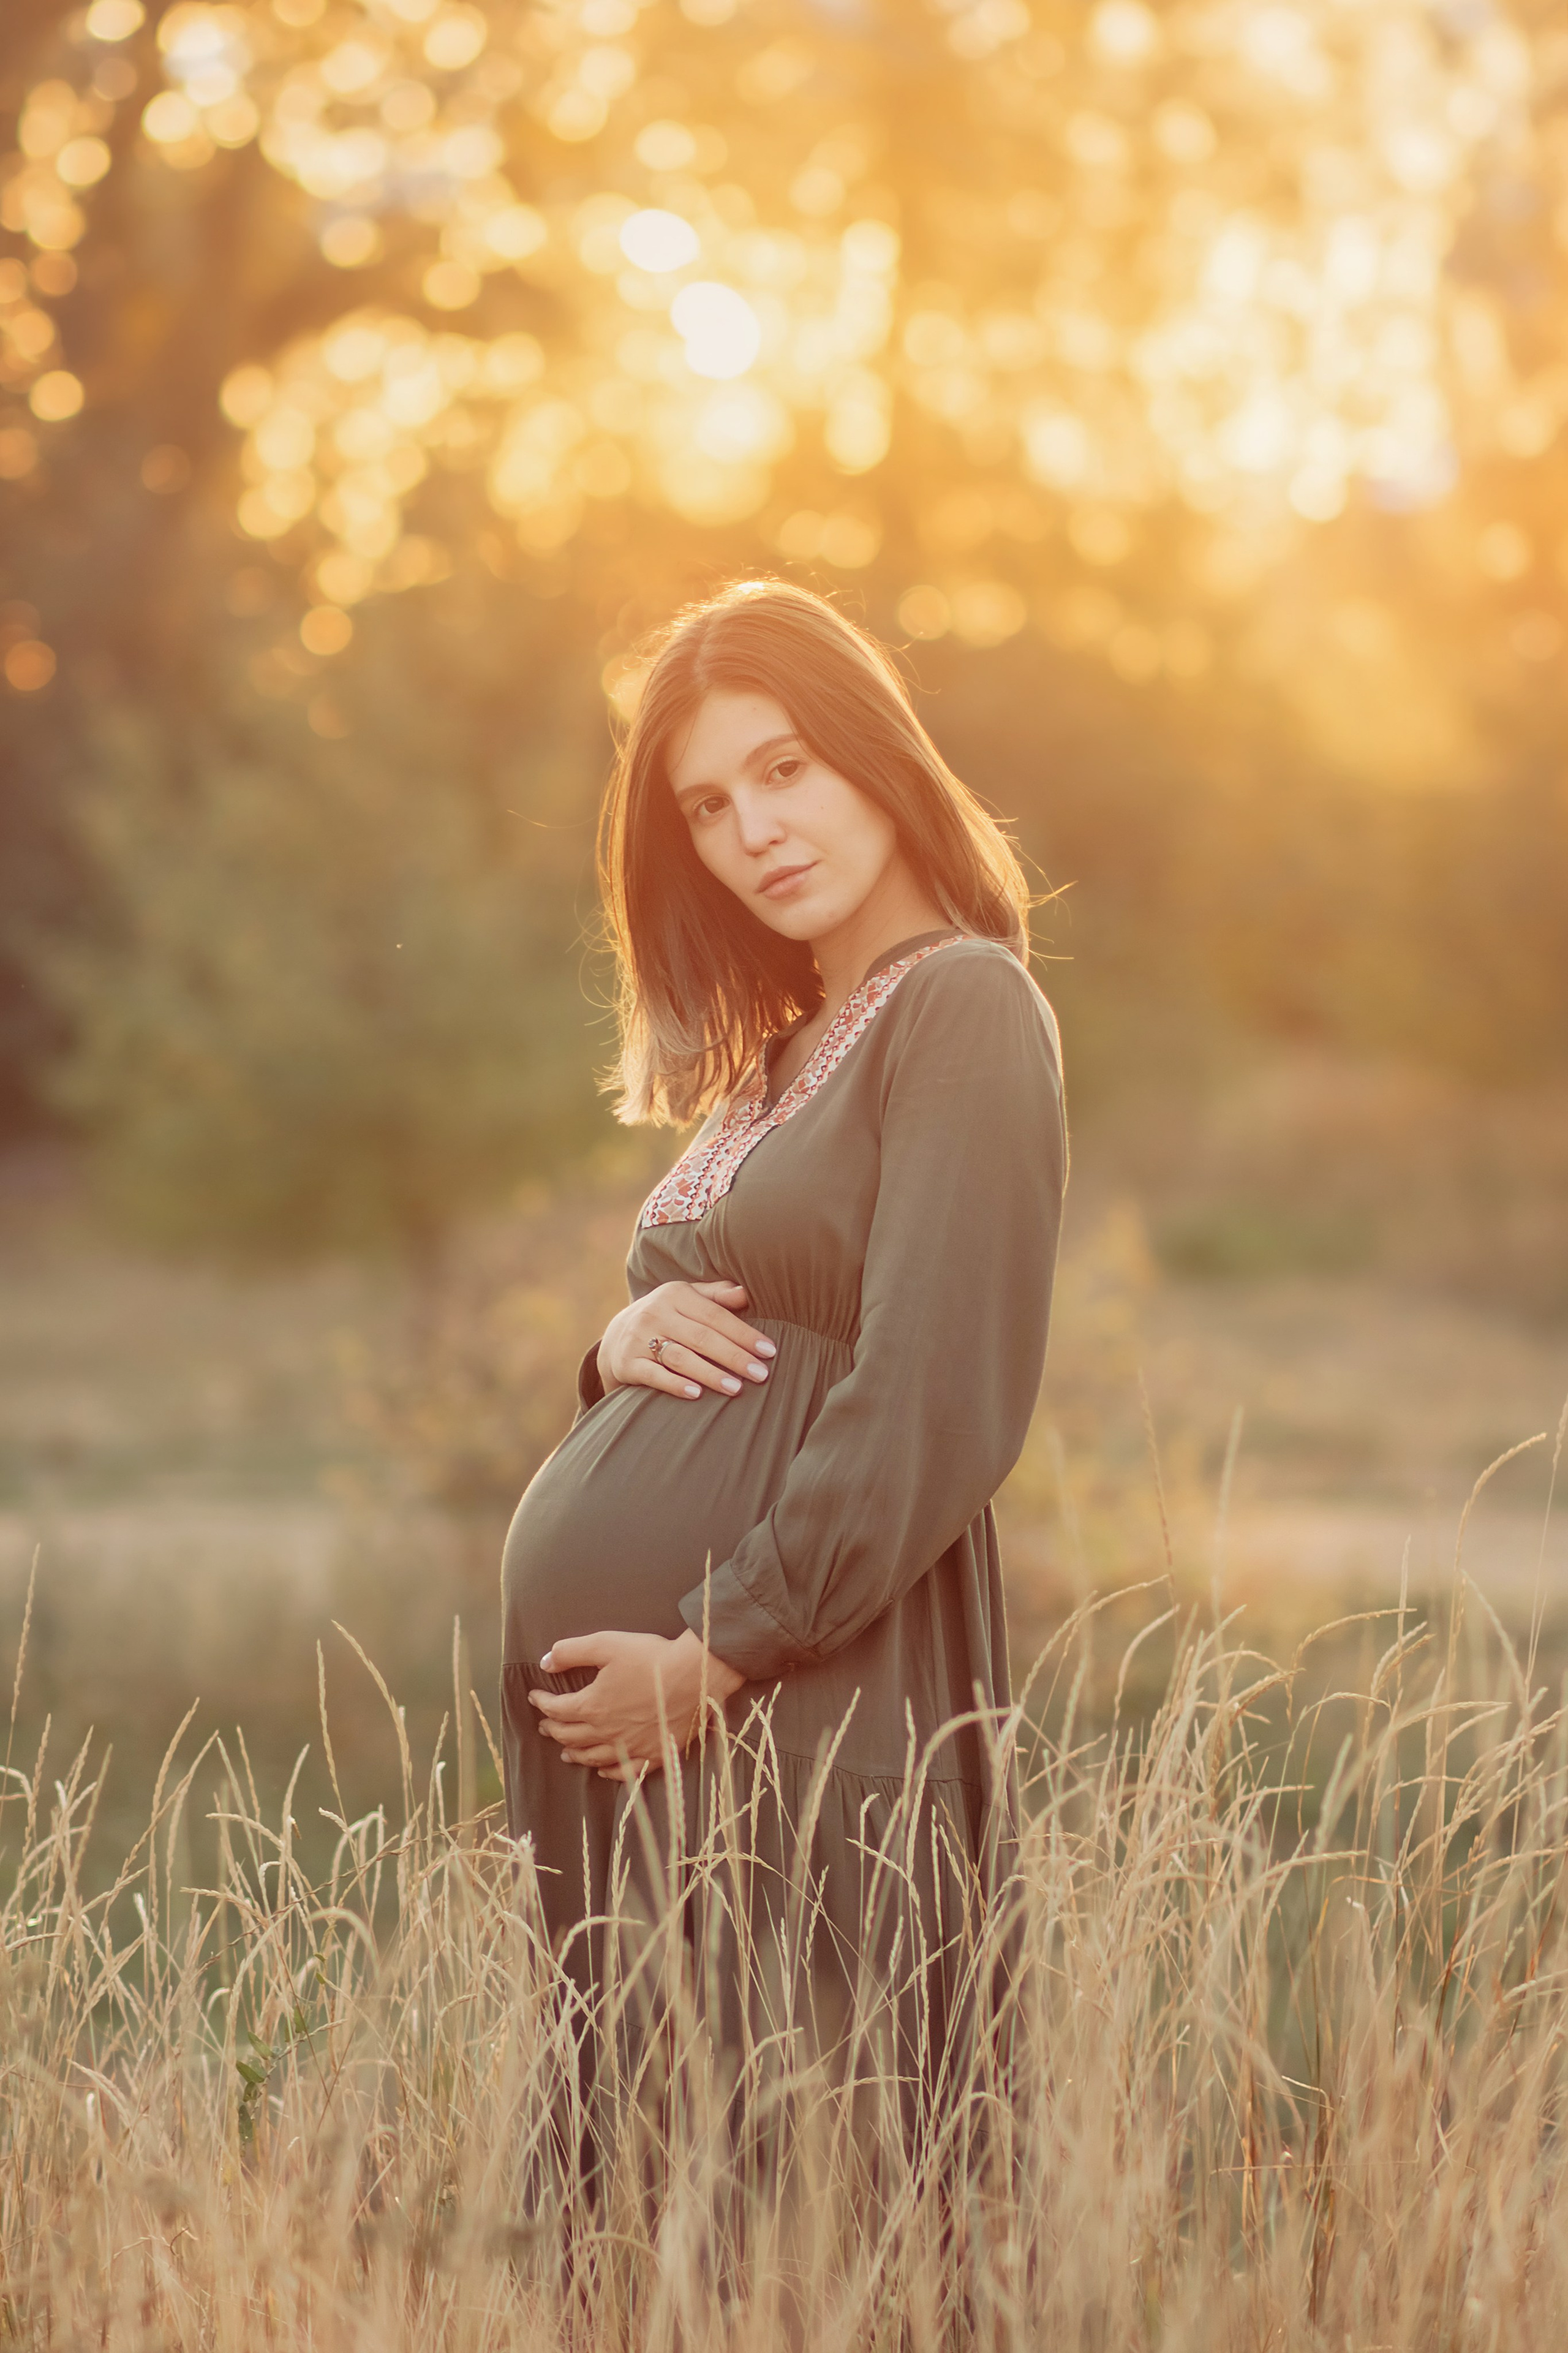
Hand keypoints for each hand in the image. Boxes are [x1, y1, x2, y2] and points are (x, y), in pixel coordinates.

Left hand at [527, 1629, 746, 1781]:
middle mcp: (607, 1733)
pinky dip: (609, 1772)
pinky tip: (604, 1771)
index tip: (535, 1697)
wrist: (696, 1676)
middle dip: (553, 1730)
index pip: (557, 1710)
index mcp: (593, 1706)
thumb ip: (571, 1652)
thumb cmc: (651, 1658)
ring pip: (593, 1758)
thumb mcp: (606, 1644)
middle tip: (545, 1726)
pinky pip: (625, 1772)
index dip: (542, 1703)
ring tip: (565, 1752)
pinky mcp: (653, 1755)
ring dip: (575, 1754)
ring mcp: (630, 1747)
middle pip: (571, 1737)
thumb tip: (545, 1661)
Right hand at [597, 1279, 775, 1403]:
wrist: (618, 1334)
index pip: (716, 1316)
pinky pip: (654, 1375)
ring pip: (679, 1357)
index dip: (744, 1334)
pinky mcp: (627, 1363)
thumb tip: (747, 1292)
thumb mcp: (688, 1299)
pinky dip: (675, 1385)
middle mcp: (655, 1312)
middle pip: (701, 1337)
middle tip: (761, 1375)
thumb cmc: (668, 1315)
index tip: (769, 1351)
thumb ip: (717, 1296)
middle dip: (734, 1357)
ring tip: (736, 1389)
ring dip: (710, 1374)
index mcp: (676, 1293)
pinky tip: (697, 1395)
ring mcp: (638, 1338)